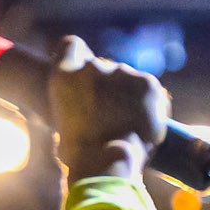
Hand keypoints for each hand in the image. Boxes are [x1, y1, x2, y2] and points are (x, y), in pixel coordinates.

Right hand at [47, 35, 170, 181]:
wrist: (108, 164)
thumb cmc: (79, 154)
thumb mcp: (61, 128)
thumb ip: (71, 109)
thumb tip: (79, 114)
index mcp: (64, 75)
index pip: (71, 45)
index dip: (78, 55)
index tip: (82, 70)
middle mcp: (92, 67)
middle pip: (102, 65)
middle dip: (106, 83)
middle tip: (109, 111)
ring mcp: (122, 72)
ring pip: (126, 77)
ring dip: (127, 93)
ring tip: (128, 122)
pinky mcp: (147, 83)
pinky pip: (147, 88)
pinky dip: (148, 102)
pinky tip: (144, 122)